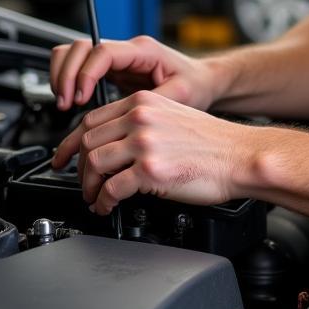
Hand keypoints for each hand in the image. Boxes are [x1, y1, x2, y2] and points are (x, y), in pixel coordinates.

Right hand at [49, 35, 218, 111]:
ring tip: (65, 103)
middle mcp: (126, 51)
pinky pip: (79, 68)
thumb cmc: (196, 84)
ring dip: (63, 76)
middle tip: (67, 103)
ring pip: (74, 53)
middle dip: (67, 74)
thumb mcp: (181, 94)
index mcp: (143, 51)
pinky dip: (68, 81)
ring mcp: (117, 59)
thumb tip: (132, 117)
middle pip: (80, 47)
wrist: (202, 81)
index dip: (86, 73)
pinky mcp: (111, 71)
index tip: (82, 99)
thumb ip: (156, 103)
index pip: (102, 52)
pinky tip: (72, 102)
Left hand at [51, 90, 247, 213]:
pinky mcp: (151, 170)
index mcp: (144, 102)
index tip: (68, 158)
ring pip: (93, 164)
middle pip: (87, 141)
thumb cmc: (214, 143)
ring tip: (95, 197)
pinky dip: (103, 202)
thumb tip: (115, 144)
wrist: (240, 156)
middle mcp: (141, 117)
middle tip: (85, 184)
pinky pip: (111, 189)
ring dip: (88, 187)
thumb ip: (143, 123)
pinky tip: (108, 206)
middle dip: (80, 168)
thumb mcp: (174, 116)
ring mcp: (145, 143)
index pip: (92, 119)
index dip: (74, 143)